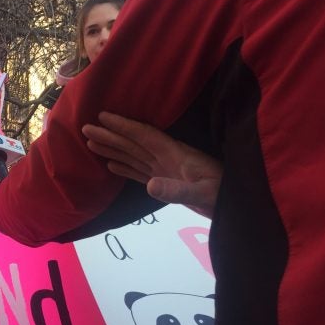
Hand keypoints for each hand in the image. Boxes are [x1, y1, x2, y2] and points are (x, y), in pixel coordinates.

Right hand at [82, 112, 222, 217]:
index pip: (143, 136)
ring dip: (113, 149)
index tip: (102, 116)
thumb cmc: (225, 196)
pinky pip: (140, 172)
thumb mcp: (204, 193)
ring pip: (133, 156)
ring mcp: (165, 170)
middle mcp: (166, 158)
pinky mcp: (166, 184)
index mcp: (174, 154)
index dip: (123, 126)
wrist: (238, 208)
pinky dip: (125, 168)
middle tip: (85, 127)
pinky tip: (112, 165)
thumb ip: (178, 190)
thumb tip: (150, 184)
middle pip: (133, 143)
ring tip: (91, 143)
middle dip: (110, 135)